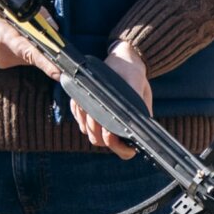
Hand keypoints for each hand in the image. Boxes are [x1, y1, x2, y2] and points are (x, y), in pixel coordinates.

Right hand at [0, 0, 60, 78]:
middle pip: (32, 56)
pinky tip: (19, 38)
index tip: (59, 73)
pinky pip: (19, 58)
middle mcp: (0, 53)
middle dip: (44, 49)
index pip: (29, 51)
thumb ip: (32, 15)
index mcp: (1, 36)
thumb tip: (52, 28)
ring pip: (27, 58)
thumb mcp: (7, 4)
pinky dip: (24, 50)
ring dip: (33, 48)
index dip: (46, 63)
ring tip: (27, 31)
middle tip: (53, 40)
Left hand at [72, 41, 151, 159]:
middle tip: (92, 113)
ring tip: (84, 103)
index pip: (125, 151)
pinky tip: (78, 99)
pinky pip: (79, 119)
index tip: (110, 132)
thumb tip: (129, 113)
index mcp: (132, 126)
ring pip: (88, 131)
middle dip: (96, 129)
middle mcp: (116, 128)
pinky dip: (77, 111)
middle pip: (101, 141)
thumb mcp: (136, 82)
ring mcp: (101, 122)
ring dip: (84, 120)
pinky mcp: (89, 113)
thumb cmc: (133, 73)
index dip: (118, 146)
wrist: (123, 62)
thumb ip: (134, 98)